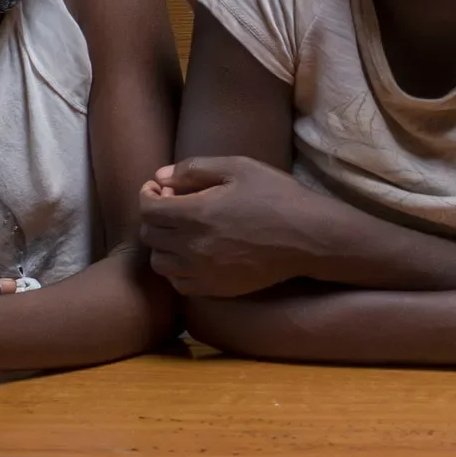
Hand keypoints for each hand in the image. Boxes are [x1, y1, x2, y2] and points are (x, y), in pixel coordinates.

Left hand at [138, 157, 329, 296]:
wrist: (308, 237)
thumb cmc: (277, 196)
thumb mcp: (239, 167)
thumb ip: (195, 169)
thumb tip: (160, 176)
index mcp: (197, 212)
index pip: (148, 209)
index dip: (146, 195)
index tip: (158, 190)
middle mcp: (193, 245)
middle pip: (149, 235)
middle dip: (154, 217)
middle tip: (173, 206)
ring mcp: (203, 271)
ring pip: (159, 263)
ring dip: (162, 245)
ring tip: (181, 232)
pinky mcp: (215, 288)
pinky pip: (178, 284)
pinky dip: (177, 269)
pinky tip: (193, 255)